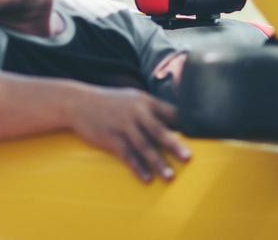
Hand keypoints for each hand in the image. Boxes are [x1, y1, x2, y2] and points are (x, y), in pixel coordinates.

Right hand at [67, 86, 190, 182]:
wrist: (77, 102)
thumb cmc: (109, 102)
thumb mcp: (131, 98)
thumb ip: (151, 109)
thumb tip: (176, 124)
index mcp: (144, 101)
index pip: (170, 113)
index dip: (185, 125)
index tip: (200, 137)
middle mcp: (134, 112)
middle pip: (158, 131)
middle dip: (174, 145)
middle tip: (188, 158)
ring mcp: (122, 125)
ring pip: (143, 146)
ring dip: (157, 163)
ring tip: (169, 177)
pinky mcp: (110, 138)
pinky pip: (127, 155)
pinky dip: (137, 168)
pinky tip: (146, 179)